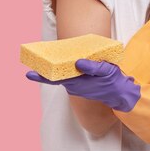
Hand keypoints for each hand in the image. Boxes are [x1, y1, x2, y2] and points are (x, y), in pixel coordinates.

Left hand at [26, 59, 140, 111]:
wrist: (121, 94)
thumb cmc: (114, 82)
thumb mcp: (107, 71)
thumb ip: (93, 67)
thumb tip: (78, 62)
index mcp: (78, 83)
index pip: (55, 80)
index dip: (41, 77)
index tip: (29, 73)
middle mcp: (74, 86)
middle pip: (56, 76)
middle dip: (46, 69)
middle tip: (35, 58)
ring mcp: (77, 85)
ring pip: (63, 75)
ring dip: (56, 68)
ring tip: (49, 56)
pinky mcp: (81, 83)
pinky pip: (70, 75)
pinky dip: (66, 68)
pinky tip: (67, 60)